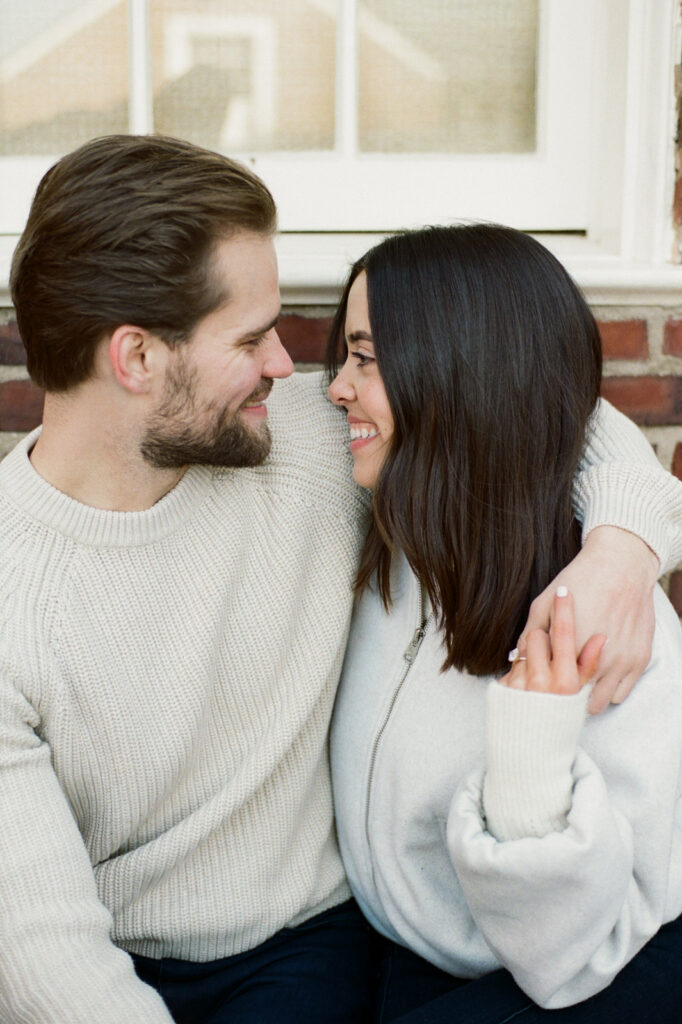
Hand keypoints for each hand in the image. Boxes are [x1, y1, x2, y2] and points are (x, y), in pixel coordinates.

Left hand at [517, 526, 657, 713]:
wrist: (621, 564)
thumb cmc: (579, 580)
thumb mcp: (543, 603)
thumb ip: (530, 633)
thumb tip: (515, 658)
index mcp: (570, 645)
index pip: (548, 679)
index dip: (543, 678)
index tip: (542, 672)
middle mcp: (598, 658)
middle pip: (571, 695)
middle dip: (562, 691)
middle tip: (560, 676)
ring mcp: (621, 662)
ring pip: (597, 701)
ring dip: (586, 694)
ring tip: (580, 676)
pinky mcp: (639, 661)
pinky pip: (619, 694)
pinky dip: (608, 690)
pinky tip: (600, 674)